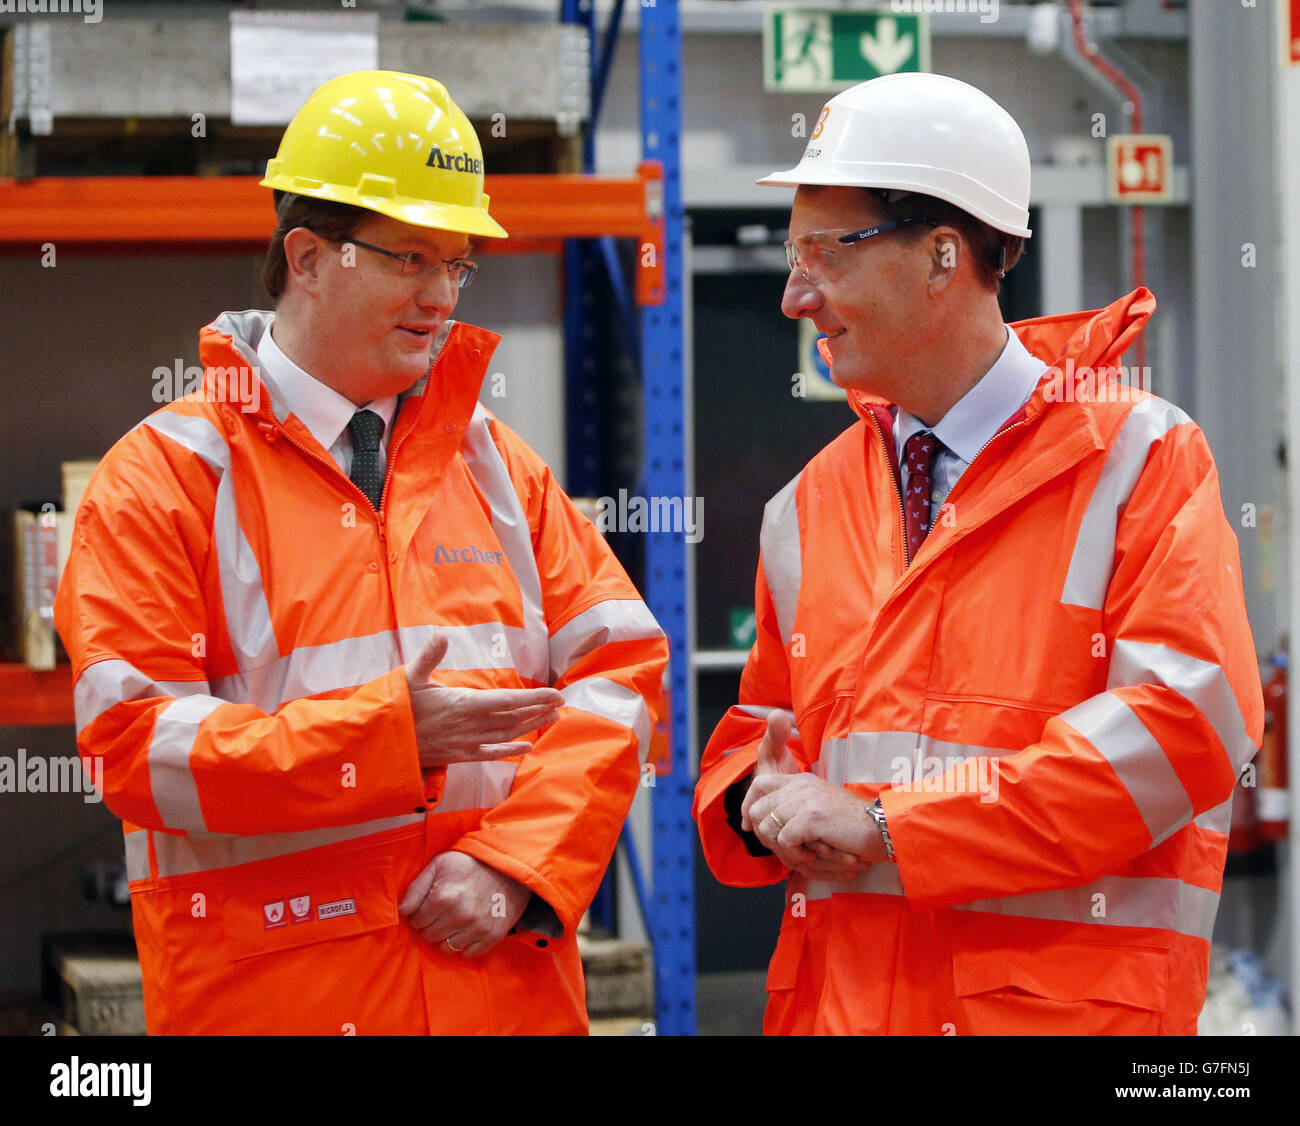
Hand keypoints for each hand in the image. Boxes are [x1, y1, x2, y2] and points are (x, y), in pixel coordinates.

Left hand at [398, 850, 531, 957]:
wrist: (508, 866)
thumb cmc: (469, 863)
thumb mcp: (439, 865)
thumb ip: (416, 888)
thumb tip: (402, 911)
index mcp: (443, 898)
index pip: (416, 921)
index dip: (420, 912)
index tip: (430, 904)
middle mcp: (459, 917)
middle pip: (430, 936)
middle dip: (432, 925)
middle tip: (442, 911)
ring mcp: (477, 928)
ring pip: (447, 948)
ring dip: (447, 936)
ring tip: (455, 919)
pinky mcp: (493, 936)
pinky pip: (468, 953)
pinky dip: (465, 943)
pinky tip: (468, 928)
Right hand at [405, 630, 563, 769]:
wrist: (379, 744)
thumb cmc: (395, 707)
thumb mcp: (410, 677)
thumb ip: (429, 656)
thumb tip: (441, 634)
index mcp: (463, 703)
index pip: (508, 701)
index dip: (535, 698)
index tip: (557, 694)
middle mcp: (470, 725)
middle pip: (513, 718)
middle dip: (540, 710)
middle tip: (562, 703)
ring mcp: (466, 743)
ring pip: (507, 735)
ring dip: (531, 726)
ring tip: (552, 717)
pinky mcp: (459, 756)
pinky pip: (491, 754)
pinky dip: (511, 751)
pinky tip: (527, 747)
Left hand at [739, 713, 884, 874]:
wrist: (881, 829)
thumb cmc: (852, 827)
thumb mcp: (819, 810)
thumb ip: (794, 810)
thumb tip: (761, 824)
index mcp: (801, 781)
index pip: (760, 784)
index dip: (749, 806)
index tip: (750, 827)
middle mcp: (800, 785)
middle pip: (758, 809)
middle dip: (765, 836)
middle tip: (786, 851)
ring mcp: (804, 799)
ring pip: (767, 827)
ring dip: (782, 849)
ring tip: (804, 856)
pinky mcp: (810, 817)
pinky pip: (784, 841)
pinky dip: (795, 855)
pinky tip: (814, 855)